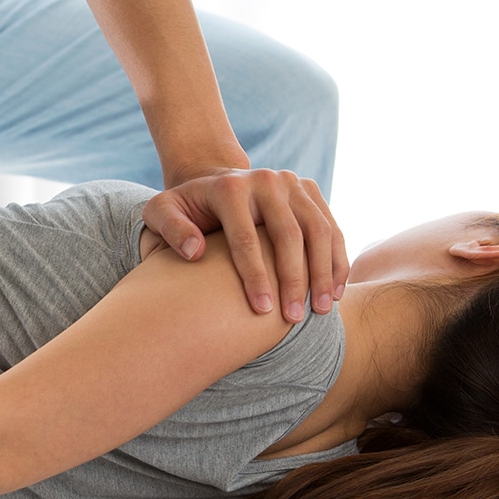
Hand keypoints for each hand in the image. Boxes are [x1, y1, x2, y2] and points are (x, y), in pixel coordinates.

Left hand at [142, 168, 347, 322]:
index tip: (261, 310)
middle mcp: (265, 180)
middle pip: (288, 234)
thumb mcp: (161, 212)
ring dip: (323, 273)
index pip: (245, 237)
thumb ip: (170, 229)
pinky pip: (331, 227)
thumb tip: (195, 251)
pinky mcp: (309, 190)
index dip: (255, 276)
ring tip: (320, 310)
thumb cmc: (185, 209)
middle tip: (293, 318)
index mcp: (229, 188)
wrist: (213, 183)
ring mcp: (292, 183)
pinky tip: (334, 292)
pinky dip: (336, 260)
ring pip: (318, 230)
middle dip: (294, 280)